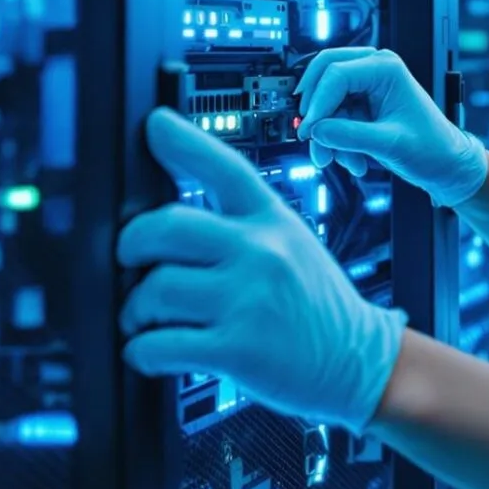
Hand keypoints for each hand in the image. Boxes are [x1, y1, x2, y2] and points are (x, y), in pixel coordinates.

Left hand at [119, 109, 405, 431]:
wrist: (360, 361)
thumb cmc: (317, 305)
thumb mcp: (292, 244)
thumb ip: (241, 227)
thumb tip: (164, 224)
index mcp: (272, 221)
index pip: (225, 168)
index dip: (183, 142)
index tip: (155, 126)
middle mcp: (261, 252)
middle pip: (164, 227)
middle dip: (130, 246)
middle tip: (129, 261)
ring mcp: (250, 299)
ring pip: (154, 289)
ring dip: (134, 310)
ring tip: (143, 319)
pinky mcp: (238, 349)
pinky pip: (160, 344)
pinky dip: (140, 351)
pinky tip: (149, 351)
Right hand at [295, 47, 488, 205]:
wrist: (445, 164)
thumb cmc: (431, 148)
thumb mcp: (389, 143)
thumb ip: (349, 136)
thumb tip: (315, 130)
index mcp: (386, 68)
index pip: (336, 74)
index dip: (318, 104)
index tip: (309, 132)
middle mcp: (374, 70)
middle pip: (323, 75)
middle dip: (316, 111)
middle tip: (309, 137)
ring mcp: (366, 87)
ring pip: (326, 102)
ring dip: (328, 135)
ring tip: (342, 162)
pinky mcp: (361, 105)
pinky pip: (334, 118)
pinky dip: (336, 142)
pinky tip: (355, 162)